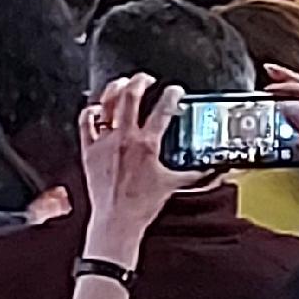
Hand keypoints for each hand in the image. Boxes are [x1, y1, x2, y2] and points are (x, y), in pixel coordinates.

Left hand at [76, 75, 195, 250]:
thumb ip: (195, 174)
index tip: (175, 90)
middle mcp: (124, 139)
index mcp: (146, 145)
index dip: (172, 96)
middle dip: (140, 81)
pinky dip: (90, 111)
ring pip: (106, 104)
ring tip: (122, 83)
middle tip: (146, 78)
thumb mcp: (173, 184)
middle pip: (130, 97)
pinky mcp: (89, 149)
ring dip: (115, 89)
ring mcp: (104, 142)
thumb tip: (213, 170)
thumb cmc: (142, 205)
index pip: (162, 111)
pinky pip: (85, 123)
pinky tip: (96, 107)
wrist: (117, 220)